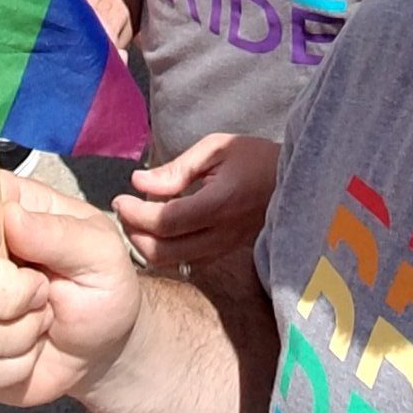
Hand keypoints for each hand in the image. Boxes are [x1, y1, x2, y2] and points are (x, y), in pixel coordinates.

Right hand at [0, 173, 139, 407]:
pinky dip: (11, 367)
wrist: (104, 349)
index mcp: (10, 211)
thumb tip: (10, 216)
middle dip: (6, 294)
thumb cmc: (103, 288)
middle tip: (45, 294)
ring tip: (42, 322)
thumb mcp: (101, 253)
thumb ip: (58, 233)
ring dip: (14, 335)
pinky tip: (30, 353)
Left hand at [116, 135, 279, 270]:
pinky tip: (158, 227)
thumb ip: (177, 169)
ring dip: (145, 245)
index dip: (135, 214)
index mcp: (218, 205)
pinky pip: (184, 261)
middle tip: (124, 210)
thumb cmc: (255, 157)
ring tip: (136, 218)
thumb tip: (138, 182)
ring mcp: (222, 249)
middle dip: (134, 234)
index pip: (165, 222)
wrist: (293, 180)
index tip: (119, 198)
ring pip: (171, 263)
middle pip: (162, 252)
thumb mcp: (216, 149)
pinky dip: (162, 249)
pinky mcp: (222, 253)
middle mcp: (219, 235)